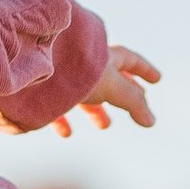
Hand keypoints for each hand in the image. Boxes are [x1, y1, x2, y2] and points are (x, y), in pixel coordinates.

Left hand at [46, 44, 160, 139]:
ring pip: (84, 93)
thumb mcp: (111, 85)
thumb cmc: (74, 68)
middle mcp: (83, 62)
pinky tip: (66, 133)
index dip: (144, 71)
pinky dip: (63, 120)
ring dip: (96, 109)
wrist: (32, 60)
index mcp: (102, 55)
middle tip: (135, 108)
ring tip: (104, 125)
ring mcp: (63, 75)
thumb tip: (152, 122)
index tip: (157, 80)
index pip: (129, 60)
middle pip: (108, 78)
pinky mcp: (42, 89)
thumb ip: (132, 102)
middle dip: (123, 94)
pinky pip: (55, 105)